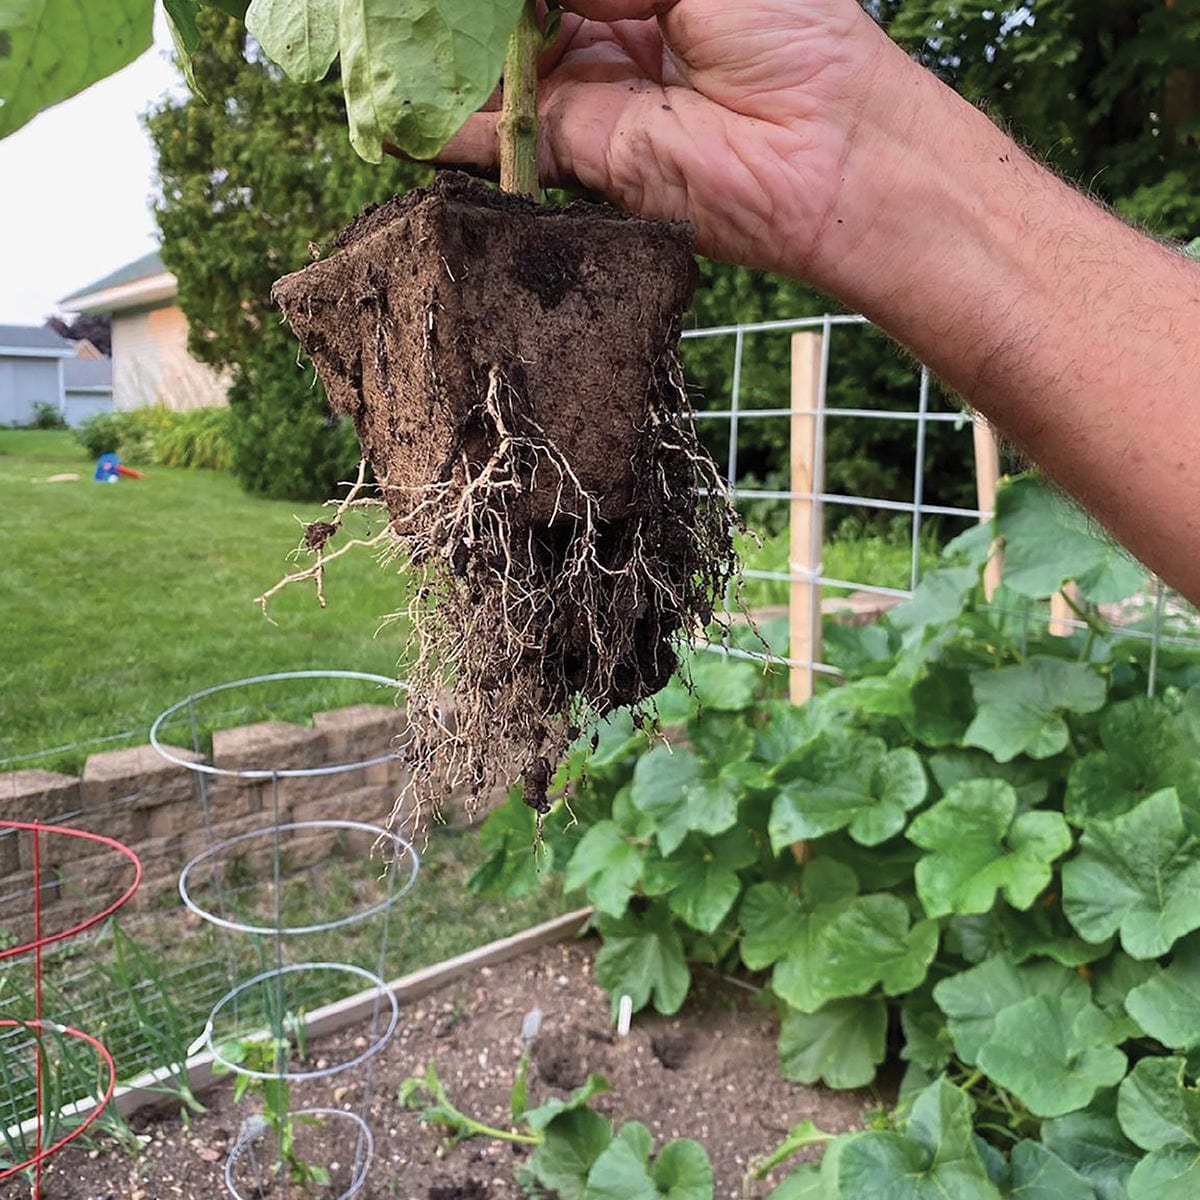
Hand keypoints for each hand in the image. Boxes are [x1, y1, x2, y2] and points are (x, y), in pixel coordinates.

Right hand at [428, 0, 913, 283]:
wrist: (834, 157)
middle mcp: (612, 33)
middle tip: (398, 15)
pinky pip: (506, 137)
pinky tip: (400, 111)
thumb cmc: (794, 34)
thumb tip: (529, 1)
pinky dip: (453, 129)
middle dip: (462, 16)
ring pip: (498, 73)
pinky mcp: (585, 158)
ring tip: (384, 48)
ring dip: (444, 62)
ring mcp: (593, 97)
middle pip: (514, 16)